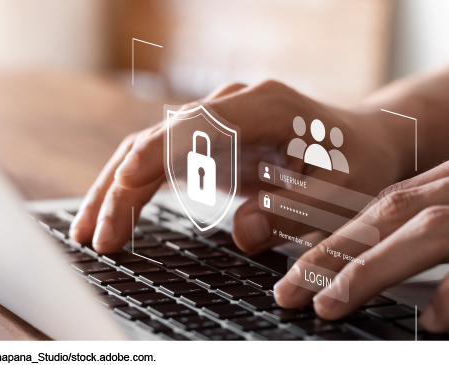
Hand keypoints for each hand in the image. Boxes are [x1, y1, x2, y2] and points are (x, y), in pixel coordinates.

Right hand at [69, 80, 411, 252]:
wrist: (360, 145)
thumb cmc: (356, 164)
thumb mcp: (341, 192)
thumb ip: (296, 211)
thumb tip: (242, 232)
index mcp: (264, 107)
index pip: (197, 125)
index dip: (157, 154)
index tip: (126, 186)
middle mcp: (231, 107)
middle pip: (160, 138)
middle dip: (123, 186)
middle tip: (99, 237)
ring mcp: (215, 123)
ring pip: (148, 150)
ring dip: (116, 190)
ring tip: (89, 235)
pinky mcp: (208, 144)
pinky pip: (159, 164)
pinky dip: (133, 191)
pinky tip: (114, 219)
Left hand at [274, 132, 448, 331]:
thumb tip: (389, 249)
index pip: (400, 195)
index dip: (347, 231)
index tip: (308, 263)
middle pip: (402, 209)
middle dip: (341, 251)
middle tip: (297, 286)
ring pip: (434, 232)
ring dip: (374, 270)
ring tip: (335, 303)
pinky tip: (433, 320)